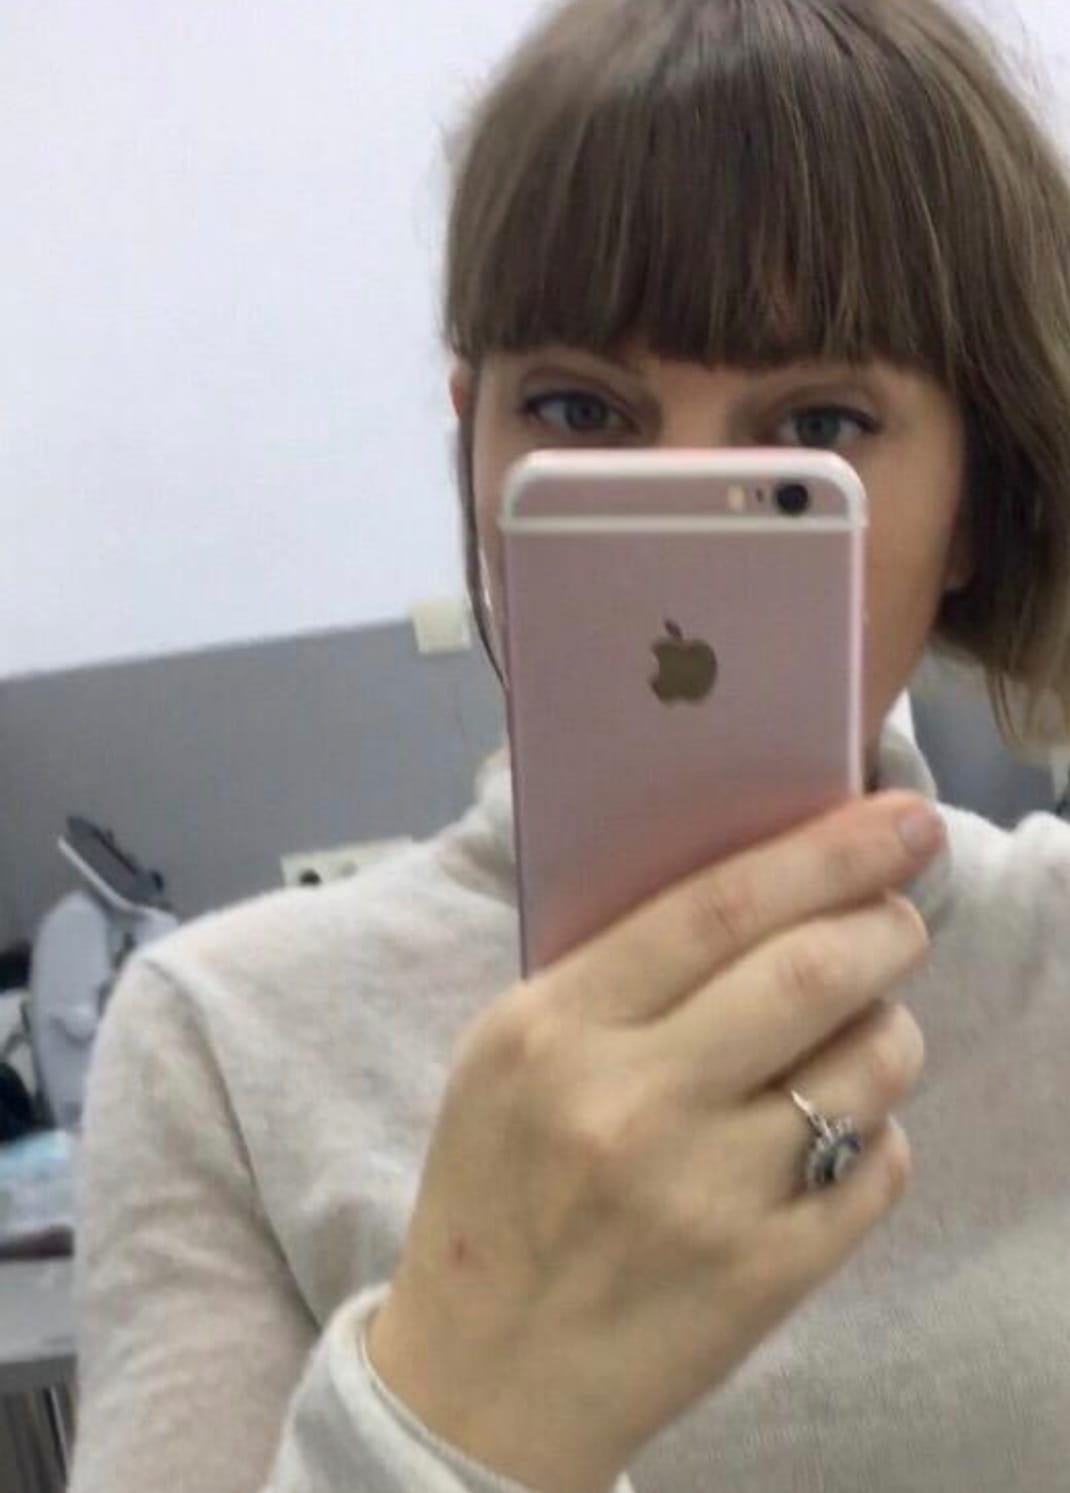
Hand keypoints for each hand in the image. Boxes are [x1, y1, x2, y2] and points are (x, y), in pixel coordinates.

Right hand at [366, 791, 942, 1492]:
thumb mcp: (507, 1053)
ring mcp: (706, 1198)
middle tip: (900, 916)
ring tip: (861, 1028)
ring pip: (869, 1067)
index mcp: (554, 1030)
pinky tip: (830, 1132)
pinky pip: (879, 1167)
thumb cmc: (496, 1187)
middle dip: (887, 925)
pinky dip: (876, 1129)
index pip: (718, 907)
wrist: (482, 1377)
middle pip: (813, 973)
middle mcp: (632, 1106)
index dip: (826, 852)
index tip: (900, 820)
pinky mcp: (766, 1277)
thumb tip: (758, 889)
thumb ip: (614, 969)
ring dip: (890, 1026)